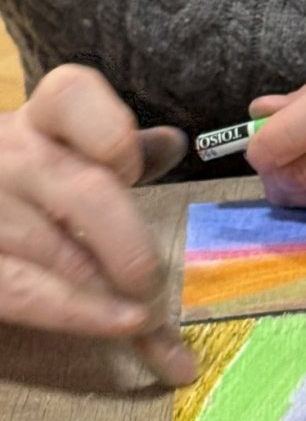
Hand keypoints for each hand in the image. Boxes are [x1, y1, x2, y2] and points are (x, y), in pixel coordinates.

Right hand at [0, 64, 195, 385]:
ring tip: (150, 318)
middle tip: (155, 283)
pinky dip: (82, 313)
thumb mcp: (67, 154)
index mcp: (44, 120)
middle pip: (85, 191)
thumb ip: (118, 150)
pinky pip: (26, 291)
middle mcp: (9, 154)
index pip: (72, 96)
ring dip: (114, 294)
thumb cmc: (26, 184)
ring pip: (61, 254)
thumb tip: (174, 143)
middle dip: (130, 244)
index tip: (130, 167)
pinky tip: (122, 325)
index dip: (108, 129)